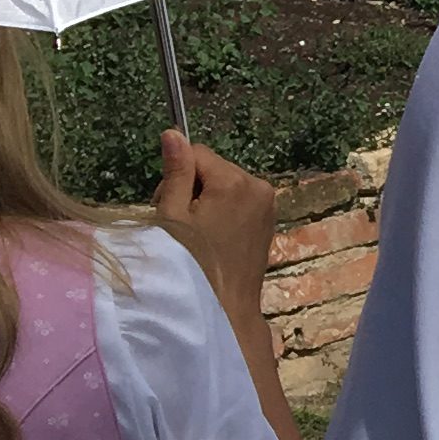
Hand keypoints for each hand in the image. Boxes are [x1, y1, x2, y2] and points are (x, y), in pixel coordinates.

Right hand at [152, 131, 280, 326]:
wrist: (226, 307)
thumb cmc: (193, 263)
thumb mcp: (173, 216)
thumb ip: (176, 172)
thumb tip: (173, 132)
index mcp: (236, 181)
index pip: (197, 153)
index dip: (178, 176)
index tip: (170, 205)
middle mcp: (259, 186)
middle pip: (213, 169)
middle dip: (193, 189)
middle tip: (182, 224)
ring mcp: (268, 204)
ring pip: (225, 184)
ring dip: (207, 201)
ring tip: (198, 234)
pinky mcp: (268, 220)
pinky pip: (238, 202)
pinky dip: (222, 213)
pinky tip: (214, 239)